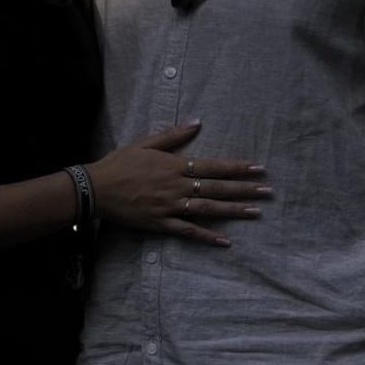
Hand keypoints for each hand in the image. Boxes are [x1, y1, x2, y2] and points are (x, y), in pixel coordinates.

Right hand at [86, 121, 268, 246]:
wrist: (96, 189)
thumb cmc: (120, 163)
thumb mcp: (145, 143)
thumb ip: (173, 135)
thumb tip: (197, 122)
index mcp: (174, 165)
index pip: (213, 166)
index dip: (237, 168)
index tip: (258, 168)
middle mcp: (176, 186)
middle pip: (217, 188)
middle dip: (244, 190)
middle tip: (268, 192)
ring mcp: (170, 207)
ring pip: (208, 210)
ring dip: (233, 211)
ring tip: (256, 213)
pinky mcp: (161, 223)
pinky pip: (188, 231)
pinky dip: (207, 236)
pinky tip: (225, 241)